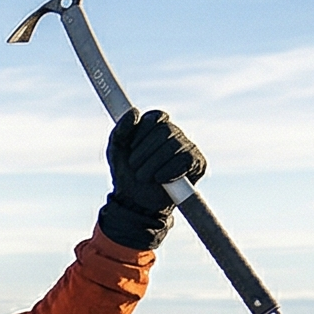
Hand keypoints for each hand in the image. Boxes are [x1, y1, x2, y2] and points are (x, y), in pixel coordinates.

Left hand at [98, 109, 204, 249]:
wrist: (135, 201)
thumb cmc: (126, 172)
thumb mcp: (116, 150)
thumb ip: (121, 130)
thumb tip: (134, 112)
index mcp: (156, 126)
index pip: (155, 117)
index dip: (142, 132)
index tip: (131, 147)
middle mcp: (174, 134)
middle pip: (165, 131)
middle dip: (146, 151)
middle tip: (135, 167)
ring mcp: (187, 148)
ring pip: (174, 146)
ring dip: (154, 164)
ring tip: (143, 177)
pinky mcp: (198, 163)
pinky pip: (187, 160)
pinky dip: (171, 170)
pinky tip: (160, 179)